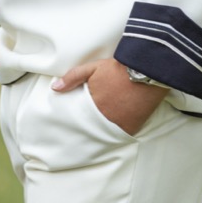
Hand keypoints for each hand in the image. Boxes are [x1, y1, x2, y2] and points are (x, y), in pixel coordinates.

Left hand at [51, 58, 167, 135]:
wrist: (146, 70)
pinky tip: (113, 126)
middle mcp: (105, 119)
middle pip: (92, 127)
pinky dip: (116, 131)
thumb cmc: (118, 68)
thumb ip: (73, 77)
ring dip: (101, 130)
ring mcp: (119, 125)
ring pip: (105, 132)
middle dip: (88, 126)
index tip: (73, 121)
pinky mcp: (132, 127)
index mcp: (93, 105)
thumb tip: (55, 88)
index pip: (79, 118)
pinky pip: (120, 134)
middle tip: (84, 130)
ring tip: (98, 127)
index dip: (77, 118)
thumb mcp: (93, 68)